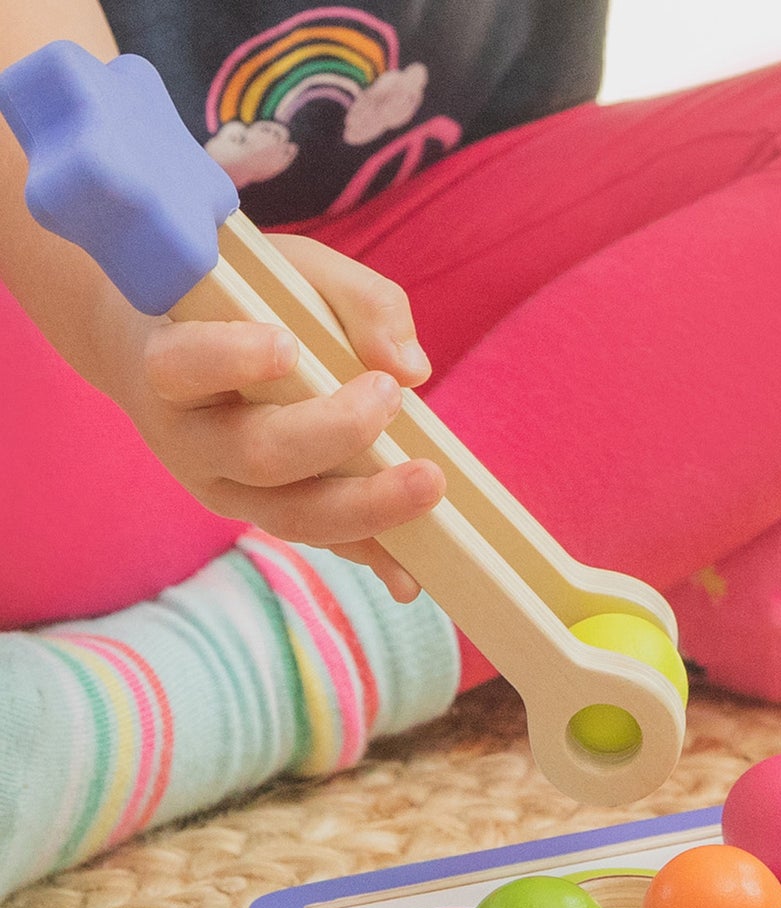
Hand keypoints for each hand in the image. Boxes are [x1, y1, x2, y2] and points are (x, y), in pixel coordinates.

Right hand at [120, 233, 441, 601]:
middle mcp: (189, 439)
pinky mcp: (267, 515)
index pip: (184, 366)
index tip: (286, 345)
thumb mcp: (294, 274)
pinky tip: (410, 576)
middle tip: (390, 396)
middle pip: (256, 452)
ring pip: (290, 515)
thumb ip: (357, 302)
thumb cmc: (242, 303)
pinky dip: (371, 556)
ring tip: (428, 482)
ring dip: (365, 506)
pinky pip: (321, 542)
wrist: (168, 351)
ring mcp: (225, 488)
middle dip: (333, 432)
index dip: (230, 359)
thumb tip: (410, 366)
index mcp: (173, 366)